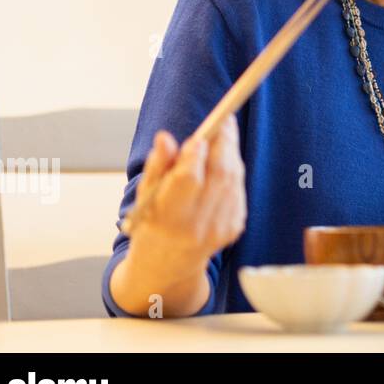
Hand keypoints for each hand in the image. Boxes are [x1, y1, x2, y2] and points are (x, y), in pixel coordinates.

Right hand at [125, 114, 247, 289]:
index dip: (196, 155)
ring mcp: (221, 227)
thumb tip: (166, 137)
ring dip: (230, 153)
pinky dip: (232, 171)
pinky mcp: (235, 227)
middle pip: (220, 174)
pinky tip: (223, 162)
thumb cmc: (151, 223)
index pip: (188, 180)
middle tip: (224, 119)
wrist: (168, 264)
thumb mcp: (145, 196)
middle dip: (224, 142)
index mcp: (170, 218)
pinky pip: (238, 189)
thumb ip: (157, 166)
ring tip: (223, 135)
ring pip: (233, 179)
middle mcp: (199, 225)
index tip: (200, 135)